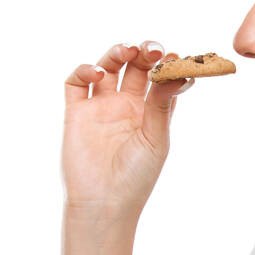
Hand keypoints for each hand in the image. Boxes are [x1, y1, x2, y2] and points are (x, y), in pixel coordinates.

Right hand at [61, 40, 193, 222]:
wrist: (104, 204)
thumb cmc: (136, 178)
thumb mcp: (156, 139)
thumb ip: (162, 105)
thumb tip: (176, 72)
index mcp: (149, 113)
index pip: (160, 80)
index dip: (168, 66)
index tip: (177, 57)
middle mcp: (126, 106)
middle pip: (135, 67)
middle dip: (145, 53)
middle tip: (154, 50)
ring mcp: (100, 107)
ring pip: (107, 67)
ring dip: (117, 53)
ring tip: (128, 50)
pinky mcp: (77, 112)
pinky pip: (76, 83)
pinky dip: (84, 70)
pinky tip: (98, 73)